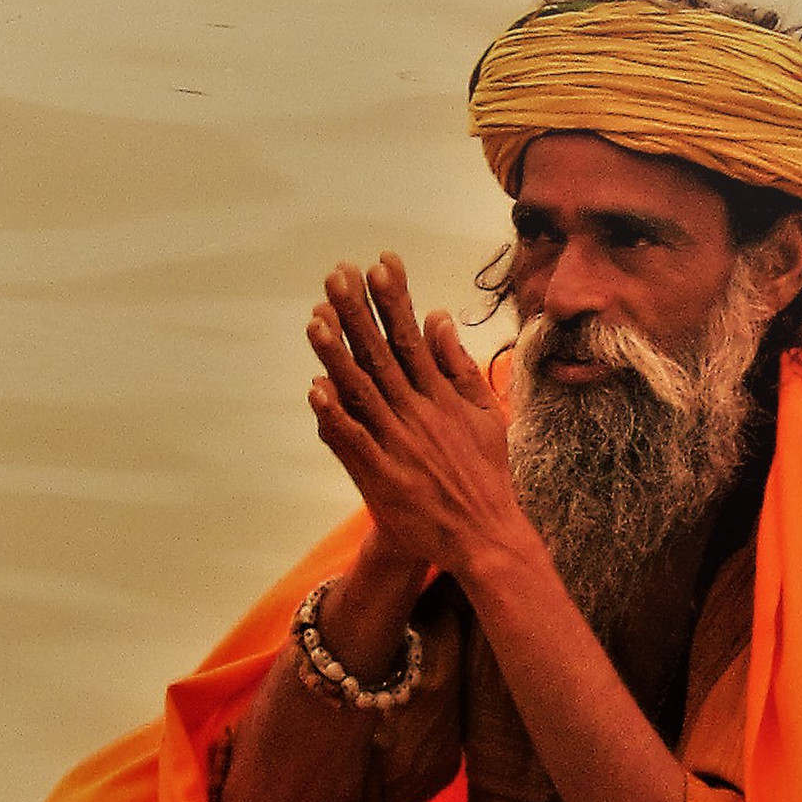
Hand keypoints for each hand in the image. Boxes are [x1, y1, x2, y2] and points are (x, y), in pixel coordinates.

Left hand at [305, 253, 528, 579]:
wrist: (483, 536)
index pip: (411, 338)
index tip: (378, 265)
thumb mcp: (486, 413)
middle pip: (381, 355)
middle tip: (336, 275)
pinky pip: (353, 441)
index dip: (393, 301)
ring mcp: (399, 444)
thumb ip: (459, 366)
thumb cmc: (484, 474)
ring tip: (316, 319)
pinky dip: (335, 415)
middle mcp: (419, 414)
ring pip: (362, 392)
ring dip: (337, 355)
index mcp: (442, 396)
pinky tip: (316, 389)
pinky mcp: (382, 477)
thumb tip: (439, 319)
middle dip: (358, 313)